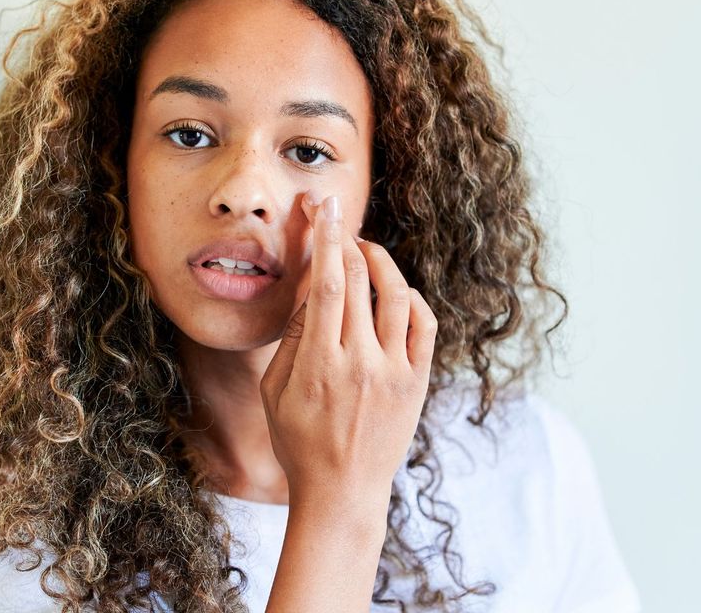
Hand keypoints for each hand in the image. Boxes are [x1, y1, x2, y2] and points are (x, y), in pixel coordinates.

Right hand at [259, 193, 437, 510]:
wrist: (343, 492)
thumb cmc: (299, 442)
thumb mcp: (276, 390)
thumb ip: (293, 337)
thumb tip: (311, 286)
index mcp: (319, 363)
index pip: (327, 283)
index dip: (326, 237)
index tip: (324, 208)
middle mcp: (361, 363)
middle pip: (361, 280)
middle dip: (348, 239)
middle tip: (339, 219)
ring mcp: (394, 373)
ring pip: (397, 295)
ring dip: (382, 262)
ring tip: (366, 249)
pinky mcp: (417, 383)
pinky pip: (424, 325)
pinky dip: (412, 298)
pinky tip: (394, 291)